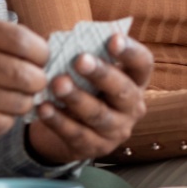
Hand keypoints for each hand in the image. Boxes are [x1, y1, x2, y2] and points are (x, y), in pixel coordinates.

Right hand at [0, 15, 50, 137]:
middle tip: (32, 80)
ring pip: (19, 103)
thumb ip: (1, 34)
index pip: (25, 43)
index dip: (42, 53)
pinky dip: (6, 119)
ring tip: (14, 95)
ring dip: (24, 101)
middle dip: (38, 80)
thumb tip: (46, 50)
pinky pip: (2, 124)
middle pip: (28, 76)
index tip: (39, 58)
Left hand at [27, 34, 153, 163]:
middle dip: (101, 74)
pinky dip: (58, 120)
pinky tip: (43, 107)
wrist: (74, 129)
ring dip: (77, 98)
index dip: (130, 51)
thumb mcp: (92, 74)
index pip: (142, 63)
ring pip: (98, 114)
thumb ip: (86, 57)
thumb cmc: (85, 88)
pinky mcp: (95, 148)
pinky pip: (76, 134)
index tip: (113, 39)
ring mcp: (116, 131)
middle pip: (122, 90)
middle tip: (80, 60)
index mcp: (136, 81)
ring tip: (57, 84)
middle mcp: (133, 107)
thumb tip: (66, 42)